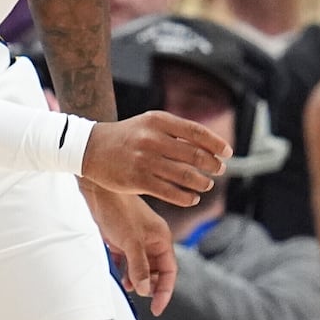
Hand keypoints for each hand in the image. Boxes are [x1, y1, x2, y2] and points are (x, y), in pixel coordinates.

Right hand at [80, 111, 231, 205]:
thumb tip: (210, 146)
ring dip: (203, 183)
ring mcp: (145, 161)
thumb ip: (176, 131)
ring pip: (186, 176)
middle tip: (219, 170)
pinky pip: (171, 193)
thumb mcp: (149, 123)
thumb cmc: (127, 136)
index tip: (228, 152)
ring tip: (206, 185)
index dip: (216, 143)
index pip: (196, 132)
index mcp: (157, 121)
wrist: (91, 148)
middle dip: (213, 165)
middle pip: (195, 155)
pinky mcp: (138, 180)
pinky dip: (187, 198)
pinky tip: (192, 198)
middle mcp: (152, 139)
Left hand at [87, 187, 178, 314]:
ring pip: (142, 266)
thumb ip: (139, 267)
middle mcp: (152, 240)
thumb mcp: (131, 242)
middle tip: (139, 293)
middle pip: (157, 270)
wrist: (98, 190)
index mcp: (161, 239)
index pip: (169, 271)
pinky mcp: (121, 239)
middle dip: (150, 285)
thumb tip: (145, 291)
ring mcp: (136, 239)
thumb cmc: (118, 211)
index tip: (156, 309)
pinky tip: (122, 278)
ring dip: (137, 279)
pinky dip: (126, 270)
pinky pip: (128, 260)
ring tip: (129, 286)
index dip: (165, 291)